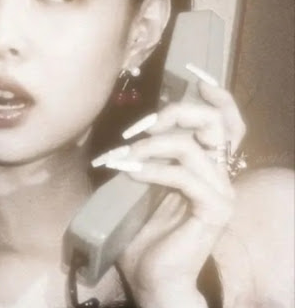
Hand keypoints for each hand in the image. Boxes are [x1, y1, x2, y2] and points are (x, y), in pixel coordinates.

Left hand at [95, 77, 245, 306]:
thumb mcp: (144, 179)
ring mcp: (221, 190)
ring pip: (190, 146)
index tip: (196, 76)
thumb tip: (135, 128)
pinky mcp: (214, 208)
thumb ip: (150, 152)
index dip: (217, 96)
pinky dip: (153, 169)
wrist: (152, 274)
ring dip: (150, 146)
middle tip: (141, 128)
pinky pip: (183, 175)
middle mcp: (220, 172)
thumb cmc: (144, 227)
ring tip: (124, 158)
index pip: (226, 121)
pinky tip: (132, 173)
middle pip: (215, 122)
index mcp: (206, 162)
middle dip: (175, 113)